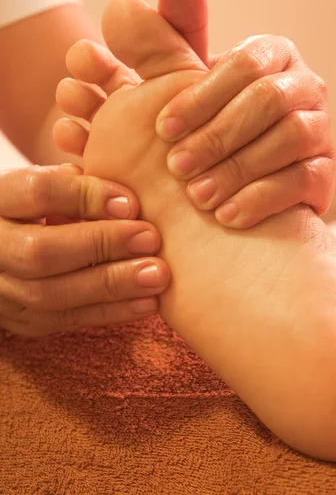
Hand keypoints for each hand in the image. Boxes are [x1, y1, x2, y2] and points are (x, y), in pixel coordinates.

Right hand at [0, 164, 168, 336]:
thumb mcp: (52, 180)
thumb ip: (78, 178)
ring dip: (112, 286)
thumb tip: (120, 196)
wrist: (11, 245)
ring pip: (50, 295)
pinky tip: (147, 303)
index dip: (85, 196)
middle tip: (151, 239)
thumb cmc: (46, 203)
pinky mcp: (20, 319)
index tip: (132, 202)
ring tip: (157, 275)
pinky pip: (63, 320)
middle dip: (101, 245)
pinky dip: (109, 313)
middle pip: (39, 251)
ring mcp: (0, 288)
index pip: (36, 192)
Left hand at [53, 0, 334, 227]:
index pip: (244, 64)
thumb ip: (154, 47)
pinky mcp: (325, 172)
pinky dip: (262, 198)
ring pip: (291, 137)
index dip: (201, 97)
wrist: (240, 181)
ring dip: (239, 168)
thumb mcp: (179, 86)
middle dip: (219, 134)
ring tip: (198, 197)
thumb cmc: (205, 125)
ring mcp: (320, 129)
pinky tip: (226, 216)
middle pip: (270, 99)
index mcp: (271, 55)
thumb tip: (121, 3)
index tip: (161, 129)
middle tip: (176, 167)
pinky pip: (304, 179)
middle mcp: (303, 85)